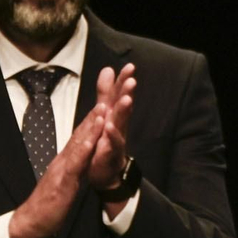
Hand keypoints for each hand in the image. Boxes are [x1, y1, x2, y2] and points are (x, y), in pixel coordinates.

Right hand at [8, 104, 107, 237]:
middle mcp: (65, 159)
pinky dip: (83, 151)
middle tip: (109, 94)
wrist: (32, 221)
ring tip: (103, 108)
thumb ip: (76, 166)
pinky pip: (74, 164)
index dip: (95, 118)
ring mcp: (63, 168)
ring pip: (79, 143)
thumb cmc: (51, 201)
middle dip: (96, 114)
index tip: (107, 101)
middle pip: (82, 132)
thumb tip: (84, 154)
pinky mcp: (63, 181)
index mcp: (68, 159)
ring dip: (91, 126)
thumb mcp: (69, 179)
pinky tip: (91, 140)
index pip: (83, 135)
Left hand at [88, 63, 135, 192]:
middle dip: (127, 93)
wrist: (106, 172)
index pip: (119, 95)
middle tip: (132, 80)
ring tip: (126, 99)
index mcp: (115, 115)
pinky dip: (112, 135)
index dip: (124, 81)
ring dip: (124, 112)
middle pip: (123, 107)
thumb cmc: (106, 141)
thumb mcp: (105, 113)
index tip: (130, 66)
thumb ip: (106, 93)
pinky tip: (110, 126)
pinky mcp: (110, 153)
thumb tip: (108, 69)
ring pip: (120, 124)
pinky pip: (112, 144)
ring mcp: (116, 139)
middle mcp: (119, 125)